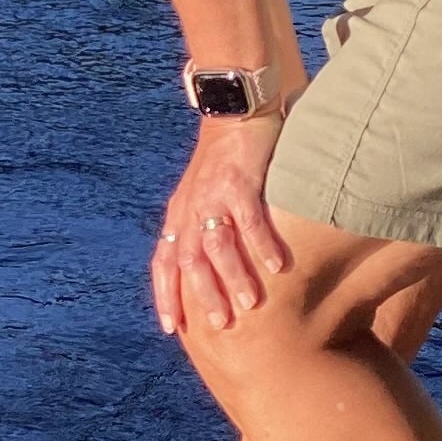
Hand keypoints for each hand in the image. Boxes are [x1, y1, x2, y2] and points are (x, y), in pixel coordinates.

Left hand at [151, 115, 291, 337]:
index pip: (164, 263)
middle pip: (189, 261)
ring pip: (216, 244)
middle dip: (202, 295)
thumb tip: (211, 271)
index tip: (174, 329)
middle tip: (221, 326)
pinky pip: (249, 218)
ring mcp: (213, 195)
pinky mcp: (239, 181)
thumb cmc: (223, 160)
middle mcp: (190, 209)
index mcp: (179, 216)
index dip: (166, 295)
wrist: (234, 111)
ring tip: (250, 303)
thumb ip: (202, 229)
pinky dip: (262, 244)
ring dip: (232, 275)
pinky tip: (277, 266)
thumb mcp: (202, 196)